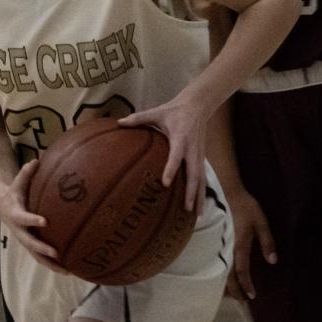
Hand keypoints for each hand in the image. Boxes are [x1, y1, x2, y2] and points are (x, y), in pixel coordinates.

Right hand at [0, 159, 67, 274]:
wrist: (2, 205)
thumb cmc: (14, 191)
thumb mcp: (17, 181)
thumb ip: (26, 173)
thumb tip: (36, 161)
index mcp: (15, 214)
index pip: (23, 218)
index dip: (32, 220)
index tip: (45, 221)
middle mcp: (18, 230)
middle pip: (29, 243)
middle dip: (42, 249)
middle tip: (56, 254)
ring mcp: (24, 239)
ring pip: (36, 255)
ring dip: (50, 264)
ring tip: (67, 271)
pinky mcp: (30, 245)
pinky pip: (41, 257)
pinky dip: (53, 264)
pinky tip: (69, 269)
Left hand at [118, 96, 208, 210]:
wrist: (198, 106)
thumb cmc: (174, 110)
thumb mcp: (156, 112)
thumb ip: (138, 118)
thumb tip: (119, 122)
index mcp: (180, 138)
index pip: (176, 156)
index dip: (171, 169)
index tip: (165, 183)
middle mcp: (192, 149)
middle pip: (194, 174)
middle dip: (191, 192)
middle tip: (186, 208)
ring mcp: (199, 155)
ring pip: (201, 179)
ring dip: (199, 197)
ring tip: (197, 216)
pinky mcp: (201, 158)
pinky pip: (203, 178)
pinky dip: (201, 192)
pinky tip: (198, 207)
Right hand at [223, 189, 275, 299]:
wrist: (224, 191)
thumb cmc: (245, 206)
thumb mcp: (261, 222)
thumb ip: (267, 242)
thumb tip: (273, 261)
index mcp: (239, 245)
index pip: (242, 271)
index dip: (246, 285)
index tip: (252, 296)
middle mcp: (227, 249)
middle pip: (228, 276)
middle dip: (235, 291)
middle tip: (242, 303)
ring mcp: (218, 245)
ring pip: (220, 271)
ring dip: (227, 285)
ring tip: (233, 295)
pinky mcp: (214, 241)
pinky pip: (216, 262)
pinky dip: (221, 274)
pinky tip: (224, 277)